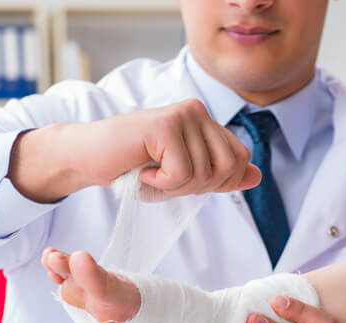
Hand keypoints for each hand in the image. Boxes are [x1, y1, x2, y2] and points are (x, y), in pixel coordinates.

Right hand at [8, 98, 261, 201]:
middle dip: (198, 187)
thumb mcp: (184, 174)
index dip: (217, 182)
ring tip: (151, 175)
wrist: (88, 158)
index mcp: (205, 120)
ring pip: (204, 173)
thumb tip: (258, 175)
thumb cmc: (133, 166)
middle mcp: (198, 110)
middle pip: (228, 167)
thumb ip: (220, 174)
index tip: (183, 179)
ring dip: (175, 188)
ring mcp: (182, 114)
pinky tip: (141, 171)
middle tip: (166, 179)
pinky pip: (182, 174)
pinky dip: (160, 184)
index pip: (240, 158)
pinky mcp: (164, 126)